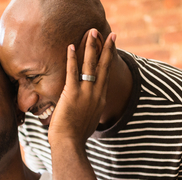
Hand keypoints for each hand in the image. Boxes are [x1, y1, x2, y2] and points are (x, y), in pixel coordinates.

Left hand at [48, 29, 116, 147]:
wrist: (70, 145)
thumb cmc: (75, 138)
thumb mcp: (87, 124)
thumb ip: (88, 114)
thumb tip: (84, 114)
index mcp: (100, 101)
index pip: (105, 76)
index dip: (108, 61)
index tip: (111, 50)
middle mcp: (96, 94)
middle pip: (104, 67)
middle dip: (107, 49)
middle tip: (111, 34)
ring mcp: (85, 93)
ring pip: (90, 65)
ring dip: (92, 47)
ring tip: (92, 32)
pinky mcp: (72, 94)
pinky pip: (73, 72)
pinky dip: (72, 58)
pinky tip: (71, 46)